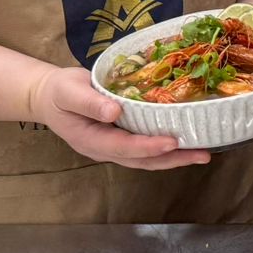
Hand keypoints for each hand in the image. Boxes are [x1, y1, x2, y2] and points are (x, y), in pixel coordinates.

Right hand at [29, 66, 210, 169]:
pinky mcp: (121, 138)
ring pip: (146, 159)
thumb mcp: (68, 91)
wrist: (49, 97)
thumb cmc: (59, 92)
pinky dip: (166, 149)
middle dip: (172, 159)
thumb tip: (114, 111)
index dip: (147, 146)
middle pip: (141, 160)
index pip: (123, 147)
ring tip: (203, 152)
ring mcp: (113, 147)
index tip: (171, 142)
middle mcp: (104, 149)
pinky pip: (145, 148)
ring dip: (174, 158)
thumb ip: (89, 102)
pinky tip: (186, 142)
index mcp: (90, 140)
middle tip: (203, 154)